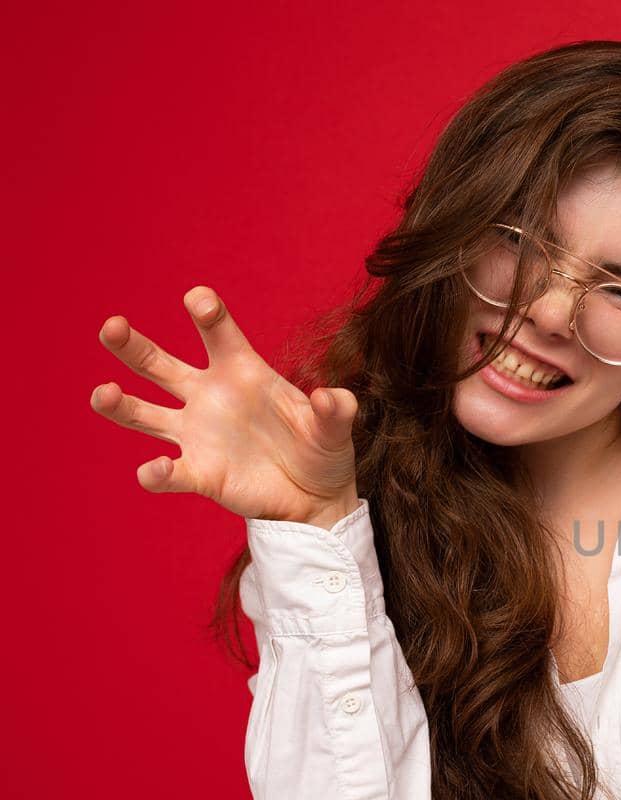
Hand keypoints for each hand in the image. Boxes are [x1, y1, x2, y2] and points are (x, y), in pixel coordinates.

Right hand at [91, 286, 359, 528]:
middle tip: (112, 326)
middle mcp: (209, 396)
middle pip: (158, 364)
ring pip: (143, 413)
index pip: (218, 334)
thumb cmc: (321, 449)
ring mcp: (198, 434)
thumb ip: (337, 410)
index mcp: (242, 372)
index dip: (207, 313)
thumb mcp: (337, 428)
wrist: (317, 497)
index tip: (199, 300)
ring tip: (103, 393)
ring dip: (119, 404)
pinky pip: (168, 472)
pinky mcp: (200, 473)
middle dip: (132, 345)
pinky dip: (157, 473)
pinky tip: (156, 470)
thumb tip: (331, 397)